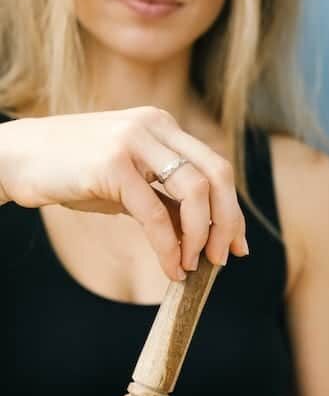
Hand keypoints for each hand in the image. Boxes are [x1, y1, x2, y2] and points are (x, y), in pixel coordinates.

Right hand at [0, 106, 247, 279]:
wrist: (17, 158)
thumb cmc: (78, 174)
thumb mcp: (133, 186)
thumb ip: (169, 203)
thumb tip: (206, 238)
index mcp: (164, 127)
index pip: (217, 168)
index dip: (234, 211)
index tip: (239, 245)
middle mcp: (155, 126)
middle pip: (218, 176)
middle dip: (228, 223)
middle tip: (224, 259)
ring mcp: (134, 140)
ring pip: (194, 191)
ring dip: (202, 236)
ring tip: (193, 265)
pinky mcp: (112, 163)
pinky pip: (155, 214)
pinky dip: (170, 247)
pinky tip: (172, 269)